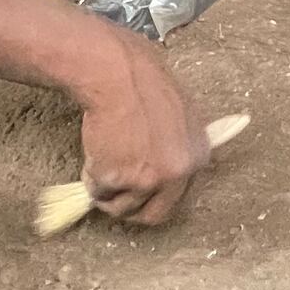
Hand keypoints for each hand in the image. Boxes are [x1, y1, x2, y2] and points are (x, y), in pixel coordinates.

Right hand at [75, 31, 210, 225]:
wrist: (119, 74)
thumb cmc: (144, 86)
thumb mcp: (179, 118)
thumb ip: (177, 148)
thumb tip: (166, 171)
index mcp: (198, 157)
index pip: (179, 198)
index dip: (154, 198)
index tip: (139, 195)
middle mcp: (179, 173)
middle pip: (154, 215)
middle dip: (130, 211)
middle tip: (114, 198)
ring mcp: (150, 179)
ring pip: (122, 208)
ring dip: (107, 193)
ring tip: (102, 160)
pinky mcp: (121, 178)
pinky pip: (99, 192)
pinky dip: (91, 178)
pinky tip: (96, 150)